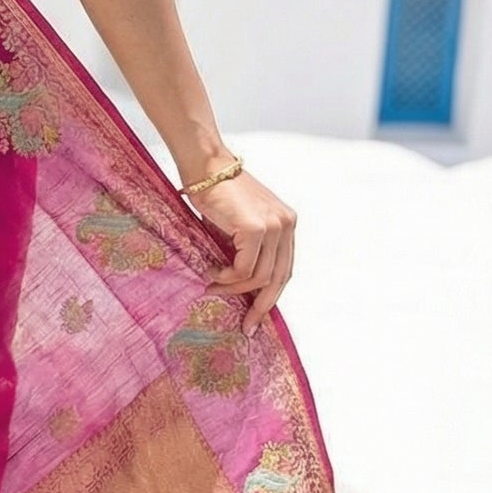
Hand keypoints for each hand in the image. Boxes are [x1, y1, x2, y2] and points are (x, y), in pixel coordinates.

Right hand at [190, 168, 296, 333]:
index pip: (284, 269)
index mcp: (286, 223)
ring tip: (213, 287)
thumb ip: (246, 249)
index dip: (271, 295)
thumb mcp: (238, 225)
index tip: (256, 316)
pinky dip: (227, 277)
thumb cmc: (215, 193)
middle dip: (262, 305)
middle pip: (279, 278)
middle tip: (247, 325)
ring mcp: (274, 226)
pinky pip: (244, 268)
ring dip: (234, 288)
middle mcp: (286, 224)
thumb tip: (239, 285)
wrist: (205, 167)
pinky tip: (212, 272)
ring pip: (260, 277)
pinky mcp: (257, 228)